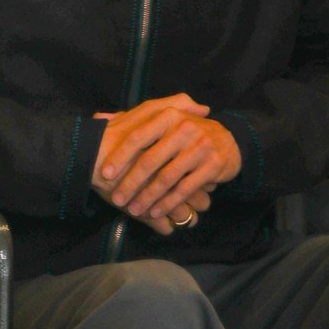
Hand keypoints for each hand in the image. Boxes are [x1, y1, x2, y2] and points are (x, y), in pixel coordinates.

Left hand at [92, 93, 240, 221]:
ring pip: (167, 177)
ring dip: (148, 197)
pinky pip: (184, 188)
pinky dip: (168, 203)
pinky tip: (156, 212)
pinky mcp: (212, 165)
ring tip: (134, 209)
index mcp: (168, 116)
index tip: (106, 173)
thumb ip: (134, 118)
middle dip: (131, 182)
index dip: (120, 156)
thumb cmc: (188, 131)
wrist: (228, 140)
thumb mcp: (165, 118)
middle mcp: (184, 128)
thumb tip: (99, 117)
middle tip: (117, 198)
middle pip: (150, 160)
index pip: (138, 136)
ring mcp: (200, 147)